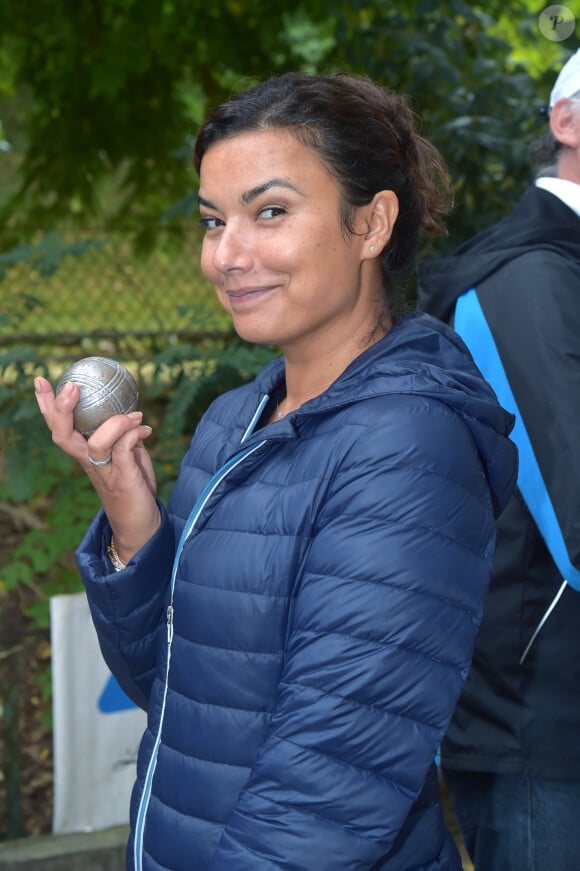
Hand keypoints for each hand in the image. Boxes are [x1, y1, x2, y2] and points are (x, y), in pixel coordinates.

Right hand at [34, 376, 160, 560]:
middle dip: (61, 410)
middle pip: (62, 436)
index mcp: (85, 455)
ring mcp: (105, 472)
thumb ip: (124, 436)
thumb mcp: (127, 456)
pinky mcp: (123, 479)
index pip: (58, 428)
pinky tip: (145, 430)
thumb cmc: (133, 489)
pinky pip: (124, 449)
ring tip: (134, 415)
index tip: (40, 380)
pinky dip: (134, 434)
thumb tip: (130, 412)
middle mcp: (89, 463)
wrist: (141, 525)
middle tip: (70, 388)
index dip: (46, 405)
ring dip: (115, 423)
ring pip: (95, 442)